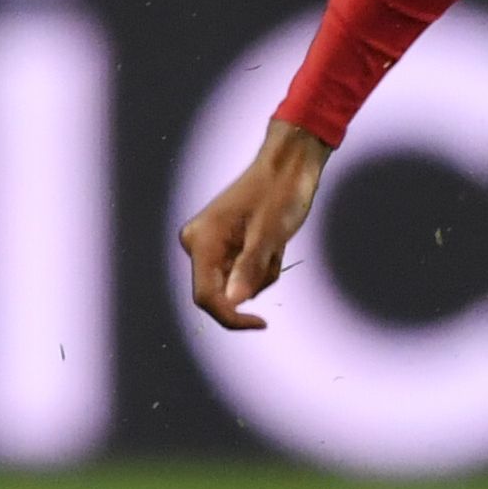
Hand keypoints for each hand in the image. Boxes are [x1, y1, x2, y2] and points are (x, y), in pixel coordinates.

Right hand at [178, 122, 328, 330]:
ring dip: (260, 274)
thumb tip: (232, 301)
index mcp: (202, 240)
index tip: (261, 323)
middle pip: (220, 293)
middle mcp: (198, 243)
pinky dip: (261, 266)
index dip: (231, 317)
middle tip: (274, 254)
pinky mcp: (223, 245)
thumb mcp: (270, 233)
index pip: (206, 297)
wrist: (289, 165)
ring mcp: (210, 244)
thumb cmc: (280, 192)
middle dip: (252, 283)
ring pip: (234, 285)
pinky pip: (241, 273)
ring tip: (275, 243)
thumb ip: (249, 267)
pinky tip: (272, 242)